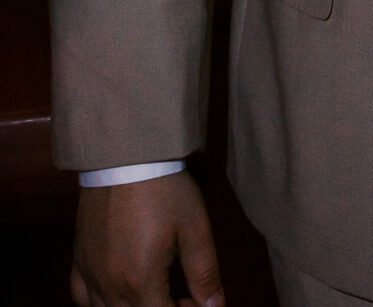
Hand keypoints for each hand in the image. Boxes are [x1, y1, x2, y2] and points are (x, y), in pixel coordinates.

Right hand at [71, 174, 223, 306]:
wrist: (125, 160)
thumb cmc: (165, 192)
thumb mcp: (195, 230)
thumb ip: (204, 273)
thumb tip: (214, 305)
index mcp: (139, 281)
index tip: (197, 299)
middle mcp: (108, 284)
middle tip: (183, 295)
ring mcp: (88, 273)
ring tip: (156, 291)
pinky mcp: (78, 260)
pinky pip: (81, 296)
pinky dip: (100, 302)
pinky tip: (118, 290)